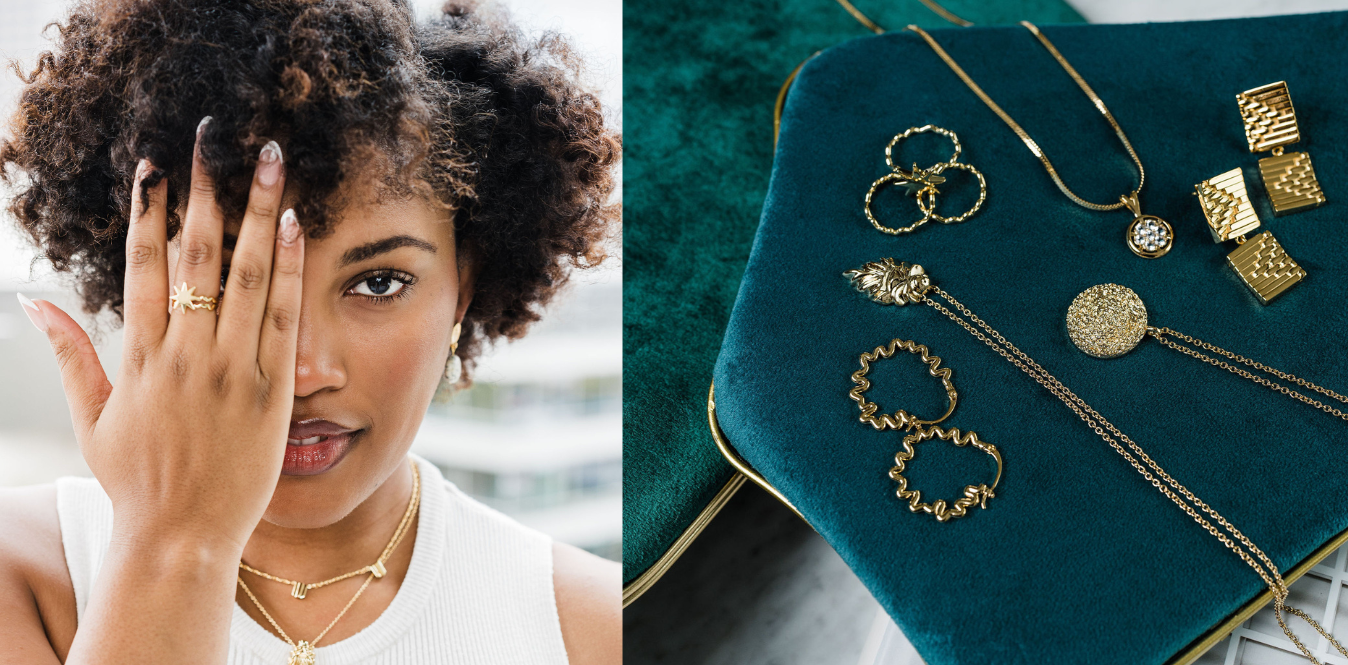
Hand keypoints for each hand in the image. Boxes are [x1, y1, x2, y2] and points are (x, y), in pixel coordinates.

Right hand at [22, 123, 302, 551]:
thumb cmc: (137, 482)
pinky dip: (288, 270)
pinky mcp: (271, 391)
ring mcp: (231, 372)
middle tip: (216, 139)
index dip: (150, 213)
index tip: (156, 165)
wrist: (181, 539)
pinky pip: (282, 318)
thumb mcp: (93, 419)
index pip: (144, 269)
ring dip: (258, 214)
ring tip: (270, 162)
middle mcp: (185, 357)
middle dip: (206, 193)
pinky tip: (296, 225)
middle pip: (196, 258)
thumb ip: (70, 356)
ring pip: (245, 276)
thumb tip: (33, 300)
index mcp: (140, 359)